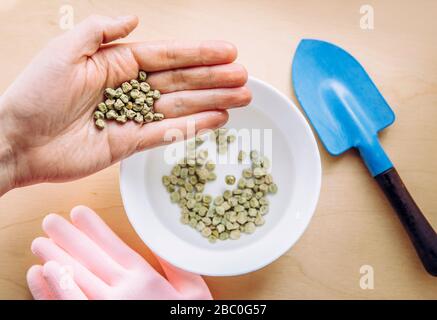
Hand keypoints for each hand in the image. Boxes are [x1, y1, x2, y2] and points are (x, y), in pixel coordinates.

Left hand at [0, 15, 249, 194]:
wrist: (18, 141)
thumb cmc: (36, 93)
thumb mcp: (65, 50)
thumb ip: (101, 31)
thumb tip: (135, 19)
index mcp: (116, 63)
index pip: (167, 55)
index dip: (199, 53)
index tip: (228, 51)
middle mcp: (130, 89)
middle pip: (181, 81)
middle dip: (214, 78)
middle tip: (244, 77)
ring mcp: (133, 117)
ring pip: (181, 106)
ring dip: (212, 101)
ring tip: (242, 98)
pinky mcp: (130, 144)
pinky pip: (167, 134)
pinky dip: (193, 126)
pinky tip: (217, 119)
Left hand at [27, 206, 211, 299]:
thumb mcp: (194, 293)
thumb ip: (178, 268)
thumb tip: (164, 243)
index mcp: (145, 279)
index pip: (113, 246)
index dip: (94, 228)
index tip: (79, 212)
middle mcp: (122, 291)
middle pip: (89, 258)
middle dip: (68, 237)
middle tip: (50, 221)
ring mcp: (105, 308)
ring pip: (74, 277)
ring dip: (55, 257)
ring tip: (40, 242)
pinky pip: (68, 304)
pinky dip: (51, 289)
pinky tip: (41, 272)